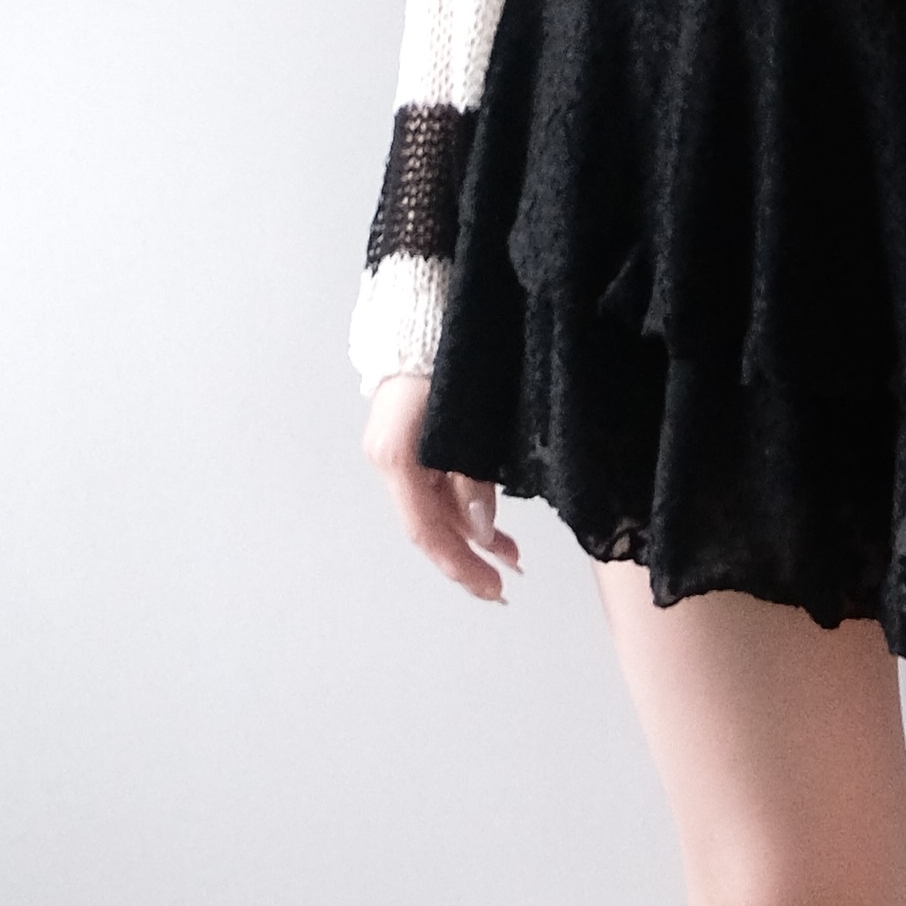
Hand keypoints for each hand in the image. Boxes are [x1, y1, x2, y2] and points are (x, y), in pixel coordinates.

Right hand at [361, 373, 522, 600]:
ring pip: (438, 507)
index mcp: (397, 457)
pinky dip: (466, 507)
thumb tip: (484, 530)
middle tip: (506, 585)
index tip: (492, 589)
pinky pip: (438, 487)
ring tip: (513, 557)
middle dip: (469, 556)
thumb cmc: (447, 362)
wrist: (424, 316)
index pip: (425, 529)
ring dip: (473, 533)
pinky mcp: (414, 443)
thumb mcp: (466, 423)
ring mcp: (401, 453)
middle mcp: (392, 461)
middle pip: (431, 524)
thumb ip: (472, 478)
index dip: (458, 564)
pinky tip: (492, 525)